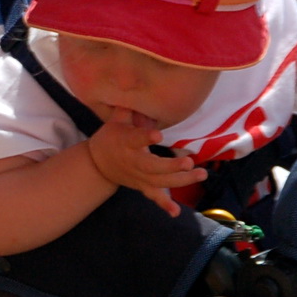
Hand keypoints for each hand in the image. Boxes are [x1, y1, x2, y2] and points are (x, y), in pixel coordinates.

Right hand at [84, 110, 204, 216]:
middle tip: (190, 163)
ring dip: (180, 181)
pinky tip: (175, 212)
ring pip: (159, 182)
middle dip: (171, 167)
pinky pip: (153, 196)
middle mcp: (131, 161)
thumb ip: (129, 109)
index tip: (158, 135)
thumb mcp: (116, 121)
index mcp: (125, 142)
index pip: (135, 139)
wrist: (97, 164)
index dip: (145, 137)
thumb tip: (134, 84)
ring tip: (200, 174)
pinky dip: (163, 205)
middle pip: (151, 166)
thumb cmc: (111, 138)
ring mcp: (137, 176)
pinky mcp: (141, 186)